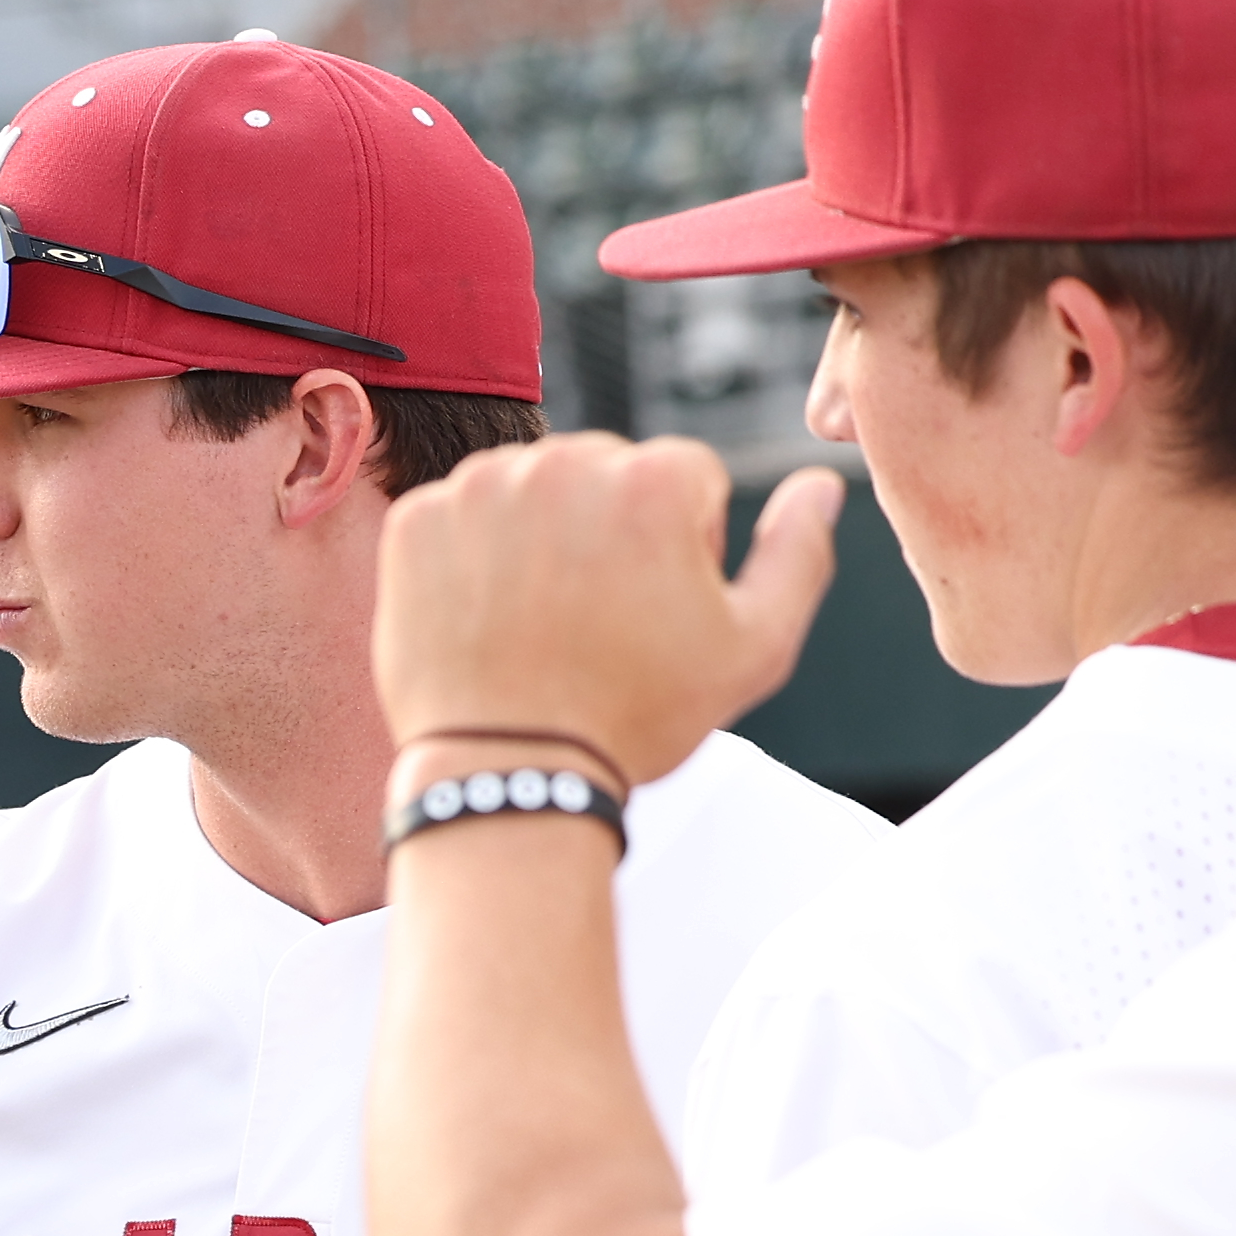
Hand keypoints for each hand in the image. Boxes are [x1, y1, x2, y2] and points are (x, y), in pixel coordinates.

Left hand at [373, 437, 845, 787]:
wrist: (508, 774)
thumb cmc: (637, 719)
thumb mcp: (755, 648)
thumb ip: (799, 553)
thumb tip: (819, 482)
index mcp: (655, 477)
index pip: (686, 477)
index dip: (685, 547)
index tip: (656, 609)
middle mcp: (564, 461)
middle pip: (606, 472)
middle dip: (611, 529)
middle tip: (595, 620)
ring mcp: (481, 488)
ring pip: (533, 487)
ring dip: (542, 535)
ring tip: (541, 621)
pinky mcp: (416, 520)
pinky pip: (462, 514)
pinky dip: (474, 555)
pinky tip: (488, 616)